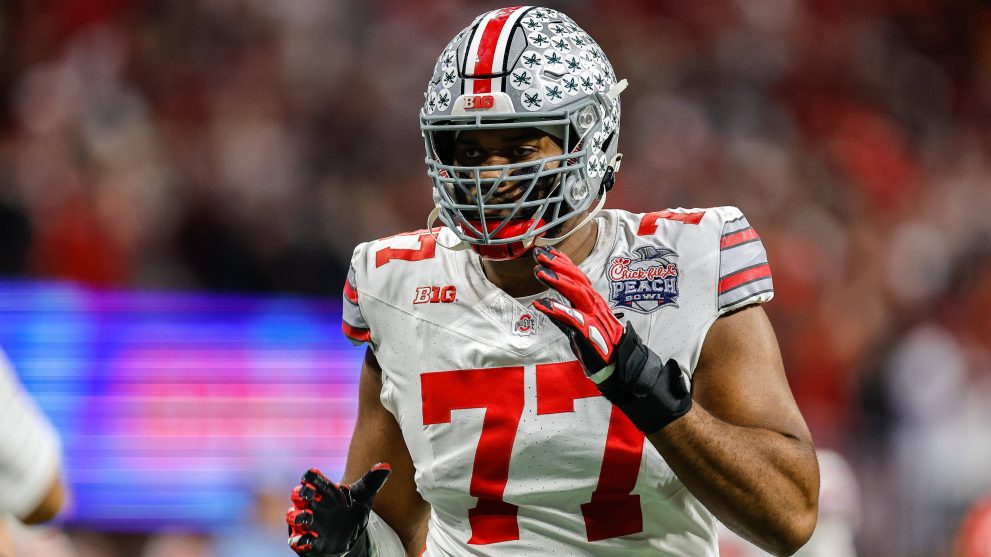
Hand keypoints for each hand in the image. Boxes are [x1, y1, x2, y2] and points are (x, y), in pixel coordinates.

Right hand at [287, 464, 390, 556]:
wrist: (351, 536)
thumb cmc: (351, 512)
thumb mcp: (363, 498)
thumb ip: (372, 482)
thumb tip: (386, 466)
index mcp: (324, 491)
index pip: (312, 478)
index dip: (311, 477)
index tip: (312, 474)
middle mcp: (313, 505)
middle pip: (300, 495)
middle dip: (300, 493)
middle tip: (304, 492)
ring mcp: (309, 523)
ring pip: (295, 517)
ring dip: (298, 516)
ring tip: (305, 516)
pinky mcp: (309, 541)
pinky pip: (299, 541)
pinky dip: (300, 540)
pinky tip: (305, 540)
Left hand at [532, 246, 691, 432]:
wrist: (620, 370)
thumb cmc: (599, 349)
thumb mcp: (579, 329)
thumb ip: (564, 316)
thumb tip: (546, 305)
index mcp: (593, 303)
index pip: (578, 277)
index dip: (563, 263)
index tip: (547, 251)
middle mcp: (595, 307)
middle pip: (577, 280)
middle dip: (557, 265)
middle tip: (539, 254)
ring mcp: (594, 319)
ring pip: (576, 294)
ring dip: (557, 281)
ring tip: (539, 272)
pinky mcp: (591, 333)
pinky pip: (573, 319)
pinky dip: (557, 310)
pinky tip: (542, 304)